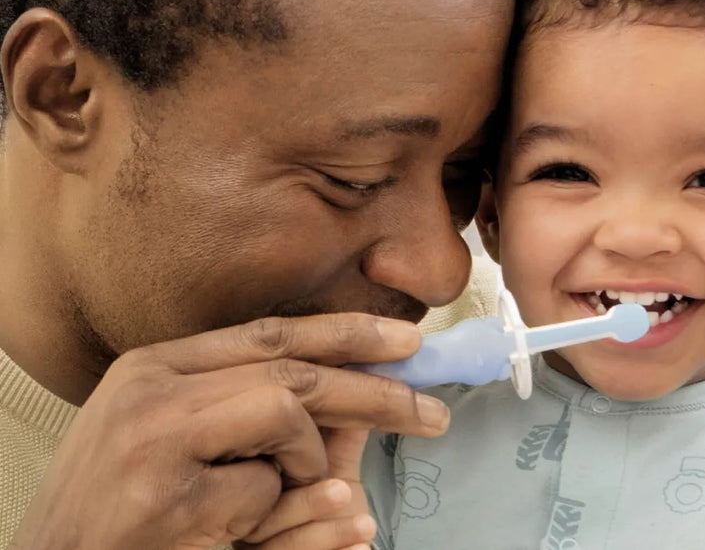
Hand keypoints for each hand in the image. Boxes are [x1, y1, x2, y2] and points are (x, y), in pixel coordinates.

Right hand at [10, 314, 446, 549]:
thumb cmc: (116, 515)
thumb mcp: (177, 445)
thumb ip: (251, 415)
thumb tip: (351, 411)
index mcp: (155, 366)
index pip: (270, 333)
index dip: (346, 332)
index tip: (405, 341)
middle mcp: (152, 388)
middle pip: (293, 367)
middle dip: (374, 390)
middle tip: (431, 412)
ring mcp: (154, 437)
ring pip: (285, 410)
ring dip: (300, 463)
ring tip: (260, 506)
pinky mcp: (166, 497)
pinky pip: (262, 492)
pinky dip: (265, 519)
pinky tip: (222, 538)